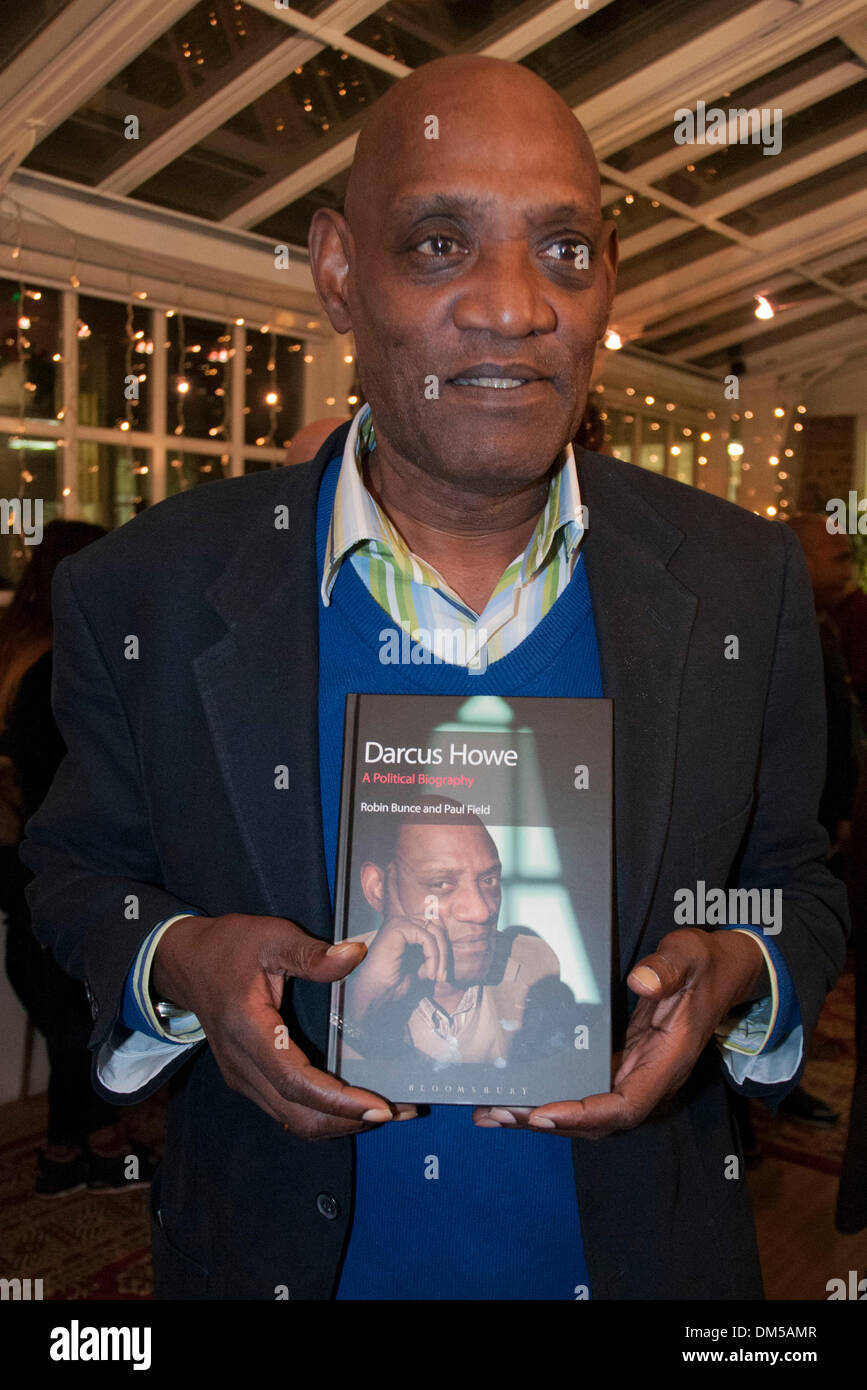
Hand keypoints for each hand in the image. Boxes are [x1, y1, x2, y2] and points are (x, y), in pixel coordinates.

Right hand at [152, 912, 416, 1138]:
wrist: (185, 962)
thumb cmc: (229, 946)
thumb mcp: (271, 937)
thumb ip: (312, 952)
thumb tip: (356, 955)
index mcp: (248, 1029)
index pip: (294, 1080)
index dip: (338, 1100)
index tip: (381, 1107)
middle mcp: (243, 1065)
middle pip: (298, 1115)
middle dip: (351, 1122)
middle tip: (402, 1112)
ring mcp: (243, 1078)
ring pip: (293, 1120)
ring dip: (341, 1124)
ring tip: (389, 1112)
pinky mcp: (248, 1080)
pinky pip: (288, 1110)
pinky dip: (324, 1115)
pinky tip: (354, 1103)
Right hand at [345, 864, 450, 1025]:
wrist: (376, 995)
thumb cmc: (394, 985)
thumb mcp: (422, 969)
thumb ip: (433, 956)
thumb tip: (448, 952)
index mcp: (406, 930)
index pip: (437, 929)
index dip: (444, 951)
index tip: (443, 976)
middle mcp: (402, 922)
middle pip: (439, 928)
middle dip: (445, 953)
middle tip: (443, 977)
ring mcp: (399, 922)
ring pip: (436, 932)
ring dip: (441, 957)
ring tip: (436, 977)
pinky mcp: (398, 926)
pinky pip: (427, 938)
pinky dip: (433, 957)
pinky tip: (428, 974)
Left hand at [473, 927, 767, 1136]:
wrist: (720, 971)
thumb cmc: (703, 964)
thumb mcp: (688, 954)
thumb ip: (667, 968)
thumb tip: (640, 980)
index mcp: (667, 1063)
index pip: (625, 1106)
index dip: (585, 1115)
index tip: (543, 1112)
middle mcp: (649, 1078)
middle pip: (597, 1121)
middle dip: (547, 1121)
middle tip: (497, 1113)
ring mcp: (634, 1073)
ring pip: (587, 1112)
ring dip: (541, 1116)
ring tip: (491, 1112)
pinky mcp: (621, 1064)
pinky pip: (584, 1091)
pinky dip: (550, 1097)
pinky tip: (514, 1095)